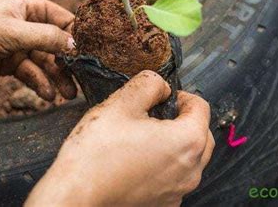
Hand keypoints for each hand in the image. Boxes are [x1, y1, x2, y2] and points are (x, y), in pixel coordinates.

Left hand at [0, 0, 76, 100]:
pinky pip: (31, 73)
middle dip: (69, 63)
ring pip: (46, 62)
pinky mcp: (10, 62)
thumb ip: (46, 38)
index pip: (64, 21)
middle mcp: (28, 24)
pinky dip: (39, 83)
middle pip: (57, 45)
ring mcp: (19, 44)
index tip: (94, 56)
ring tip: (67, 95)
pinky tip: (47, 95)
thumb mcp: (13, 32)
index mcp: (31, 7)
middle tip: (82, 82)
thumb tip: (76, 45)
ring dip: (57, 77)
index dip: (79, 38)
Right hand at [26, 71, 214, 206]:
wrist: (75, 196)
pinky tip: (140, 160)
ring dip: (177, 143)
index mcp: (187, 141)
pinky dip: (167, 166)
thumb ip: (149, 84)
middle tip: (157, 114)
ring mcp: (179, 192)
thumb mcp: (121, 103)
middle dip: (184, 120)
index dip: (182, 96)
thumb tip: (162, 87)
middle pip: (202, 134)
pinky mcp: (165, 204)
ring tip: (146, 137)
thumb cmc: (95, 154)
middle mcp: (191, 170)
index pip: (201, 107)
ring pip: (191, 158)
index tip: (163, 97)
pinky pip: (176, 178)